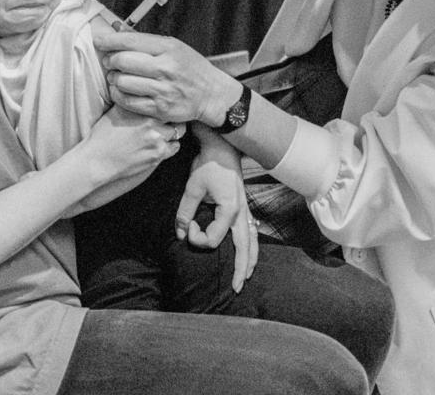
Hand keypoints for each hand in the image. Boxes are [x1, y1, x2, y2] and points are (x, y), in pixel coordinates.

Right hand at [63, 105, 182, 215]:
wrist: (97, 160)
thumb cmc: (103, 134)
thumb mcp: (115, 110)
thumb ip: (131, 99)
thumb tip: (139, 88)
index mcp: (140, 107)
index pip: (164, 99)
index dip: (167, 102)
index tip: (167, 105)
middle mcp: (150, 120)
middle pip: (175, 114)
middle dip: (174, 117)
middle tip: (170, 119)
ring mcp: (156, 138)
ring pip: (178, 131)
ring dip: (173, 131)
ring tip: (165, 132)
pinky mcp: (158, 154)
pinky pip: (175, 147)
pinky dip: (171, 145)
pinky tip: (161, 144)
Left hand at [95, 30, 242, 125]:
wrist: (211, 94)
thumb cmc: (190, 67)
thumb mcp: (173, 46)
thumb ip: (145, 40)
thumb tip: (116, 29)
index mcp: (168, 48)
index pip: (131, 41)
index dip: (109, 40)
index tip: (98, 41)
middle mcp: (165, 68)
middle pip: (122, 61)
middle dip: (110, 60)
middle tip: (109, 61)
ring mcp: (162, 90)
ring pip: (122, 82)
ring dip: (113, 79)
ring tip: (116, 77)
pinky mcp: (159, 109)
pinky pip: (127, 102)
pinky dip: (118, 95)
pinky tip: (121, 91)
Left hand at [177, 128, 257, 291]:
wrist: (223, 146)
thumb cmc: (208, 164)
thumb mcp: (192, 187)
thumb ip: (185, 212)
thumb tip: (182, 233)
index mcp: (229, 210)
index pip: (212, 239)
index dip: (197, 236)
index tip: (188, 223)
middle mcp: (241, 213)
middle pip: (245, 249)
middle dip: (240, 269)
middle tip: (235, 288)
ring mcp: (246, 210)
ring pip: (253, 242)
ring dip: (250, 260)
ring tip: (246, 276)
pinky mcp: (244, 207)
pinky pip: (252, 231)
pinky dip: (252, 246)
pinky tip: (249, 253)